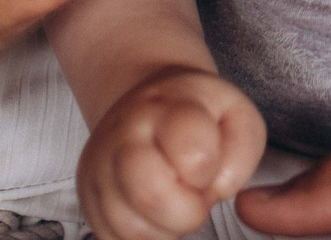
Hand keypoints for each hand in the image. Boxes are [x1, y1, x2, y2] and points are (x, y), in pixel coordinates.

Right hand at [79, 68, 266, 239]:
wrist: (145, 104)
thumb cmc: (196, 115)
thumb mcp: (235, 113)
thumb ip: (242, 150)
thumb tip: (218, 190)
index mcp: (167, 107)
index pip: (193, 154)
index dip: (209, 171)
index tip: (208, 166)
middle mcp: (124, 136)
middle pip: (152, 196)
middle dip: (188, 213)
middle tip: (196, 197)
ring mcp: (99, 169)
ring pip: (132, 229)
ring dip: (166, 229)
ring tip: (175, 202)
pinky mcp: (87, 199)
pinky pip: (115, 239)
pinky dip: (144, 237)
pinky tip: (154, 214)